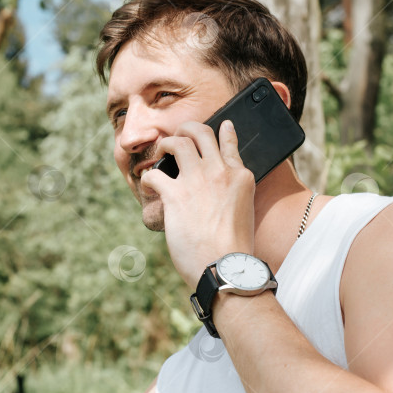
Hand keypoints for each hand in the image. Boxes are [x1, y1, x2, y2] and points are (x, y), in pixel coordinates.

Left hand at [141, 120, 254, 287]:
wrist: (225, 267)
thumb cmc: (234, 250)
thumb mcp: (245, 213)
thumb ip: (234, 194)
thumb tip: (220, 193)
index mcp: (240, 177)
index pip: (230, 143)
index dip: (224, 132)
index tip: (222, 126)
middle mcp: (219, 172)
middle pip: (201, 132)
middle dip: (186, 129)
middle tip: (178, 137)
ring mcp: (197, 180)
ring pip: (178, 142)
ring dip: (165, 144)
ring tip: (160, 154)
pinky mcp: (176, 195)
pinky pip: (154, 173)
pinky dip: (148, 178)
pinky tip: (148, 187)